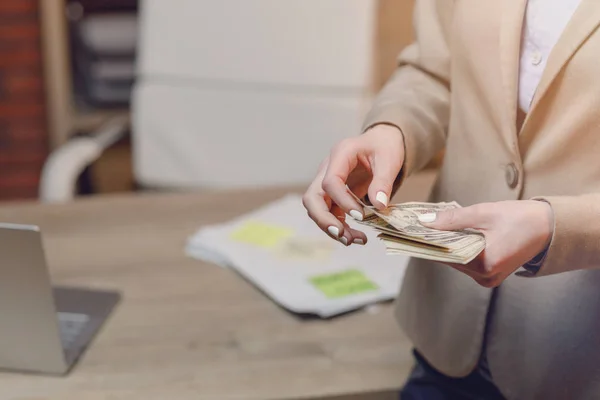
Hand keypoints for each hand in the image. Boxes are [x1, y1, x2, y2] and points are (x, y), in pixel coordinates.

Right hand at [302, 124, 404, 245]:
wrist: (381, 142)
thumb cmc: (384, 147)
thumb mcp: (389, 159)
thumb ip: (383, 181)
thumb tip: (379, 206)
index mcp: (340, 154)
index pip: (330, 182)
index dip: (342, 201)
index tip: (360, 216)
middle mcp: (327, 169)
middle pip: (312, 198)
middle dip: (324, 219)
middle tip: (341, 234)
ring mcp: (327, 183)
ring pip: (317, 209)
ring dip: (331, 227)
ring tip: (354, 240)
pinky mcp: (333, 195)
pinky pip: (330, 214)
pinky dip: (340, 227)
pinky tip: (356, 237)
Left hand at [418, 200, 553, 286]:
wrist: (549, 227)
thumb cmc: (519, 218)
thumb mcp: (483, 213)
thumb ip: (451, 219)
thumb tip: (423, 221)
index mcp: (485, 264)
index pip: (445, 254)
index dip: (427, 241)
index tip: (410, 231)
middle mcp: (485, 278)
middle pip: (449, 259)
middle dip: (434, 242)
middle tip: (416, 226)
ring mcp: (488, 279)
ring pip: (456, 261)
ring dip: (445, 246)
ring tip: (429, 228)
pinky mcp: (490, 275)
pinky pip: (466, 262)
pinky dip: (457, 249)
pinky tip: (448, 235)